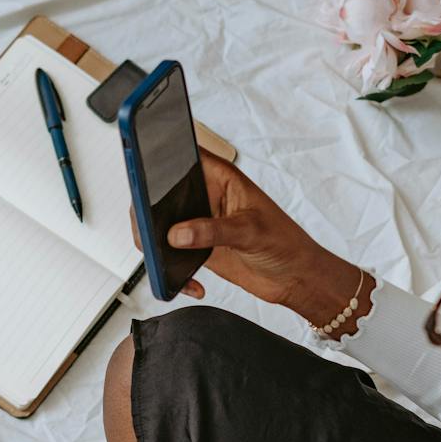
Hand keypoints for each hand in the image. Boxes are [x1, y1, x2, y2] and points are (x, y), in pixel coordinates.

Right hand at [163, 154, 363, 324]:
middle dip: (149, 213)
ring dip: (157, 245)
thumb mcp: (250, 231)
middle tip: (151, 232)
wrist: (294, 277)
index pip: (182, 159)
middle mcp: (206, 197)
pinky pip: (171, 255)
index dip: (160, 161)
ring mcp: (200, 223)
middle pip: (162, 195)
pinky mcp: (198, 249)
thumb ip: (213, 230)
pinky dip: (172, 270)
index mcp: (220, 178)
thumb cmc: (286, 242)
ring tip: (165, 260)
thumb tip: (179, 234)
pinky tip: (193, 282)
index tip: (146, 178)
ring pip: (161, 227)